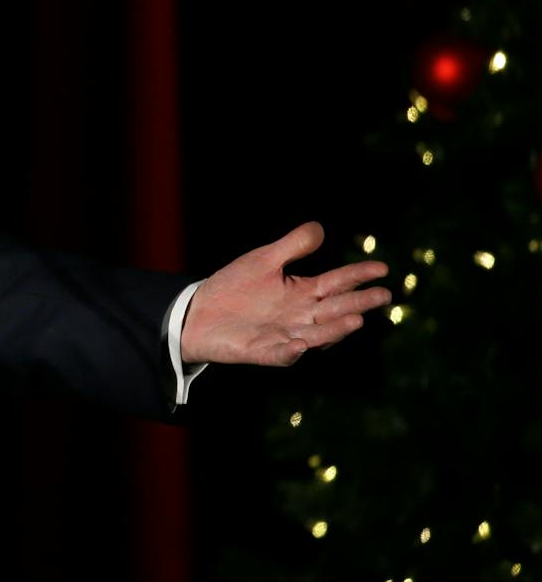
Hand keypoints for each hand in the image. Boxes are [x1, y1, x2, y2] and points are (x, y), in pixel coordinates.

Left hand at [180, 221, 390, 366]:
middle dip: (359, 303)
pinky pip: (280, 354)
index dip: (358, 275)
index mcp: (303, 292)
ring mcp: (283, 335)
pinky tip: (301, 345)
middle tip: (384, 295)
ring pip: (316, 334)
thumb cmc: (234, 286)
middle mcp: (300, 316)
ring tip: (356, 320)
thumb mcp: (263, 260)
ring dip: (335, 330)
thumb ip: (291, 247)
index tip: (382, 268)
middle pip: (335, 309)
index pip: (337, 283)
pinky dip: (291, 351)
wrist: (197, 312)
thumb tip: (320, 227)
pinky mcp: (261, 351)